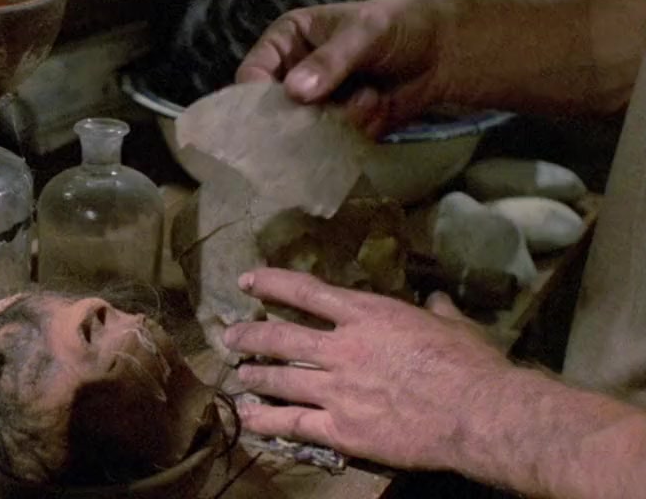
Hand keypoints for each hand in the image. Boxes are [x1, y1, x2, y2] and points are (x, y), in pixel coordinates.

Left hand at [223, 268, 512, 470]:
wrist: (479, 414)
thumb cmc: (472, 365)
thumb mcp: (456, 326)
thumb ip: (438, 312)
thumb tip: (438, 301)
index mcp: (367, 315)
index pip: (305, 292)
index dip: (271, 283)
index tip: (247, 280)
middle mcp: (342, 348)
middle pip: (280, 338)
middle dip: (250, 335)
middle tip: (230, 336)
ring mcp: (337, 390)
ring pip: (279, 380)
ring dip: (255, 376)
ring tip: (239, 375)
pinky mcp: (341, 429)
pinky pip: (292, 424)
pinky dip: (266, 421)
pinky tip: (248, 419)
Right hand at [234, 0, 448, 137]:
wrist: (443, 55)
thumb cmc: (398, 28)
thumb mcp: (364, 35)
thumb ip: (330, 62)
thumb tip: (295, 91)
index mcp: (286, 42)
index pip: (253, 73)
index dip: (255, 96)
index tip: (273, 114)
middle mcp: (292, 75)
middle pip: (272, 110)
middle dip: (299, 117)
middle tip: (325, 115)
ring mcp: (314, 105)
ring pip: (303, 130)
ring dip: (337, 120)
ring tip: (370, 96)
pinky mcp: (336, 128)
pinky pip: (332, 142)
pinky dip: (356, 128)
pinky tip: (379, 106)